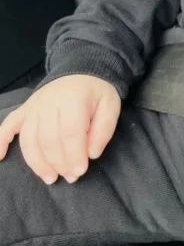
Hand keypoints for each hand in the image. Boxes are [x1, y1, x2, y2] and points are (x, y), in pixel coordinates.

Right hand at [0, 75, 120, 183]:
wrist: (81, 68)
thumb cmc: (96, 91)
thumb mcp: (110, 106)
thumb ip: (104, 130)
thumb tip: (91, 154)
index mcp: (72, 100)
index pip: (69, 133)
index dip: (74, 155)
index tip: (80, 170)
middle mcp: (48, 103)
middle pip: (48, 139)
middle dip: (59, 163)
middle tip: (70, 177)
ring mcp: (33, 106)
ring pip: (29, 139)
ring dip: (37, 162)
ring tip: (50, 177)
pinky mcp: (24, 109)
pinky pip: (8, 125)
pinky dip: (1, 141)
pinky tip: (0, 157)